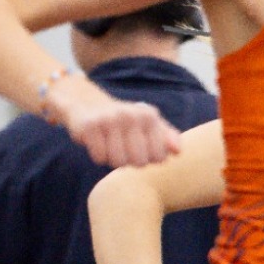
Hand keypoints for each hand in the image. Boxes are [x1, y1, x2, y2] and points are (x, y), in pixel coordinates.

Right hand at [53, 77, 179, 167]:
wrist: (85, 102)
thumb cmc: (121, 119)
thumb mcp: (146, 122)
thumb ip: (165, 136)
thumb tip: (178, 151)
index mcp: (148, 116)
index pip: (159, 157)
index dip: (149, 160)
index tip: (141, 150)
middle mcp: (130, 115)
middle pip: (139, 162)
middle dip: (130, 162)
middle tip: (124, 150)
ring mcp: (109, 120)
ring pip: (118, 161)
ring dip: (112, 159)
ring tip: (110, 147)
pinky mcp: (89, 126)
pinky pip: (99, 158)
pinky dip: (98, 156)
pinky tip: (97, 143)